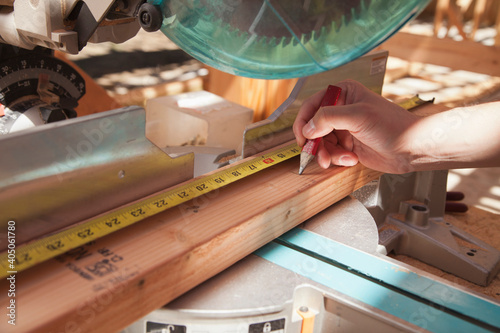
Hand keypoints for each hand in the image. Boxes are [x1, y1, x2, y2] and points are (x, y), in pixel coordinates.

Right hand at [293, 80, 418, 173]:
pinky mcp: (348, 145)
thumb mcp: (358, 116)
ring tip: (341, 159)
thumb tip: (307, 128)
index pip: (312, 105)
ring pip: (321, 143)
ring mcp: (344, 128)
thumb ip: (328, 118)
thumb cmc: (393, 126)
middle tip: (318, 155)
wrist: (412, 148)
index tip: (302, 137)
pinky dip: (338, 159)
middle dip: (316, 144)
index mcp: (343, 93)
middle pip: (313, 127)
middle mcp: (341, 110)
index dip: (304, 122)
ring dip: (328, 154)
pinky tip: (351, 159)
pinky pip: (331, 154)